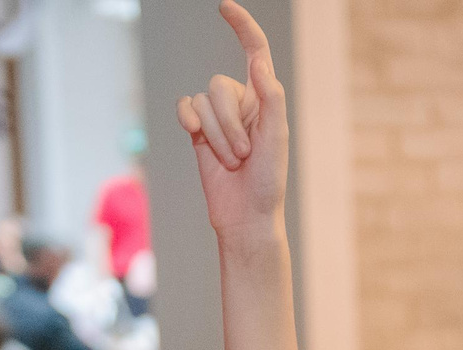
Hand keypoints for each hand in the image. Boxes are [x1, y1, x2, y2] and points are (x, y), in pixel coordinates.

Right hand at [178, 1, 287, 239]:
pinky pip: (185, 108)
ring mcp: (218, 116)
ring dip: (217, 135)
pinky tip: (195, 135)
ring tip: (232, 162)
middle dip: (230, 123)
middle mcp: (241, 102)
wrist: (245, 215)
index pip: (254, 51)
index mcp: (265, 98)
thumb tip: (258, 61)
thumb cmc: (268, 180)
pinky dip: (189, 120)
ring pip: (202, 102)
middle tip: (244, 155)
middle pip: (219, 85)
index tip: (225, 7)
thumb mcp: (278, 138)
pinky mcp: (198, 131)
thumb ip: (271, 97)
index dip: (242, 27)